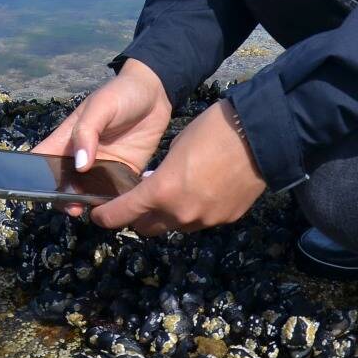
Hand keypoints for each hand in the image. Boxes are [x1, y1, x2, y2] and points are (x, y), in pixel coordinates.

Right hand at [30, 58, 171, 218]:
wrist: (155, 94)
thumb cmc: (121, 94)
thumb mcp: (101, 106)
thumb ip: (87, 132)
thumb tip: (79, 166)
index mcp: (67, 139)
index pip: (42, 160)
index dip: (34, 176)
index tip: (39, 192)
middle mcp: (81, 157)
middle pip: (63, 184)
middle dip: (63, 198)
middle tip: (74, 207)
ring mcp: (103, 167)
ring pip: (88, 193)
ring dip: (88, 203)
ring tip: (94, 209)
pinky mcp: (125, 173)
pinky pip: (116, 193)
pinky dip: (115, 202)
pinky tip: (118, 208)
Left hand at [88, 100, 265, 236]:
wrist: (260, 136)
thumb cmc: (212, 130)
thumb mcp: (176, 147)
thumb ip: (160, 173)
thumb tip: (156, 184)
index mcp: (162, 192)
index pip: (123, 214)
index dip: (106, 217)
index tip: (97, 215)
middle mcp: (181, 213)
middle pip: (147, 227)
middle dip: (137, 217)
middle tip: (136, 202)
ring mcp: (205, 220)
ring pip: (175, 225)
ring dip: (167, 214)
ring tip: (173, 191)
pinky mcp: (226, 219)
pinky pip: (201, 220)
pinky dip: (194, 210)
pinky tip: (202, 189)